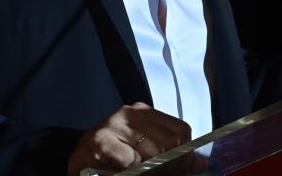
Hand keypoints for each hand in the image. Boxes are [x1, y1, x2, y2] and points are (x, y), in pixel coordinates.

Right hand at [67, 102, 190, 174]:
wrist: (78, 165)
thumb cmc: (112, 161)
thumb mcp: (146, 158)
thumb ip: (174, 160)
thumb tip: (202, 163)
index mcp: (146, 113)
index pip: (182, 131)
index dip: (183, 156)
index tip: (173, 170)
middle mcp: (131, 112)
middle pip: (172, 142)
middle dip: (169, 167)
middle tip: (154, 175)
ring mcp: (114, 123)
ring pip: (154, 152)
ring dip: (150, 171)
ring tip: (138, 173)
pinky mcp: (100, 140)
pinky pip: (130, 159)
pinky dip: (131, 170)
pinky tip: (121, 171)